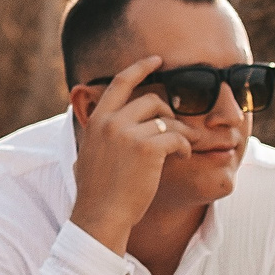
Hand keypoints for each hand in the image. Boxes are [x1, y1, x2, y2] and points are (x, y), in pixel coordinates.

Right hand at [69, 56, 189, 252]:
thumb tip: (98, 127)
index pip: (120, 83)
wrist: (100, 215)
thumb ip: (98, 136)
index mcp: (97, 121)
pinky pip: (177, 137)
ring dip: (182, 133)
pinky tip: (185, 157)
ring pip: (168, 120)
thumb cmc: (97, 193)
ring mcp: (128, 134)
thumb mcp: (88, 155)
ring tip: (185, 148)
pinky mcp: (147, 149)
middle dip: (170, 113)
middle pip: (151, 100)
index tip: (157, 59)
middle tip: (179, 130)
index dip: (140, 68)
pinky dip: (186, 146)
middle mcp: (111, 122)